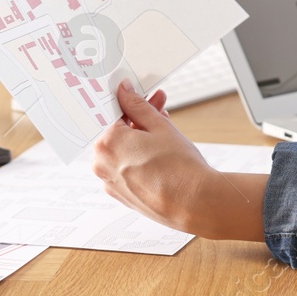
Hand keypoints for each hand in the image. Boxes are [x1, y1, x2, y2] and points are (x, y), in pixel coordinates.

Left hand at [91, 81, 266, 240]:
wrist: (194, 204)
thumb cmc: (179, 168)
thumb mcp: (159, 126)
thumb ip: (137, 106)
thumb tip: (125, 92)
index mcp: (106, 143)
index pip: (111, 113)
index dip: (129, 101)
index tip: (140, 96)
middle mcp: (102, 164)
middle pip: (116, 132)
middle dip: (137, 118)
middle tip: (159, 108)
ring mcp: (111, 182)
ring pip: (121, 151)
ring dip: (139, 138)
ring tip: (164, 131)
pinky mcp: (122, 196)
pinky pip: (125, 168)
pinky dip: (137, 158)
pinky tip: (158, 151)